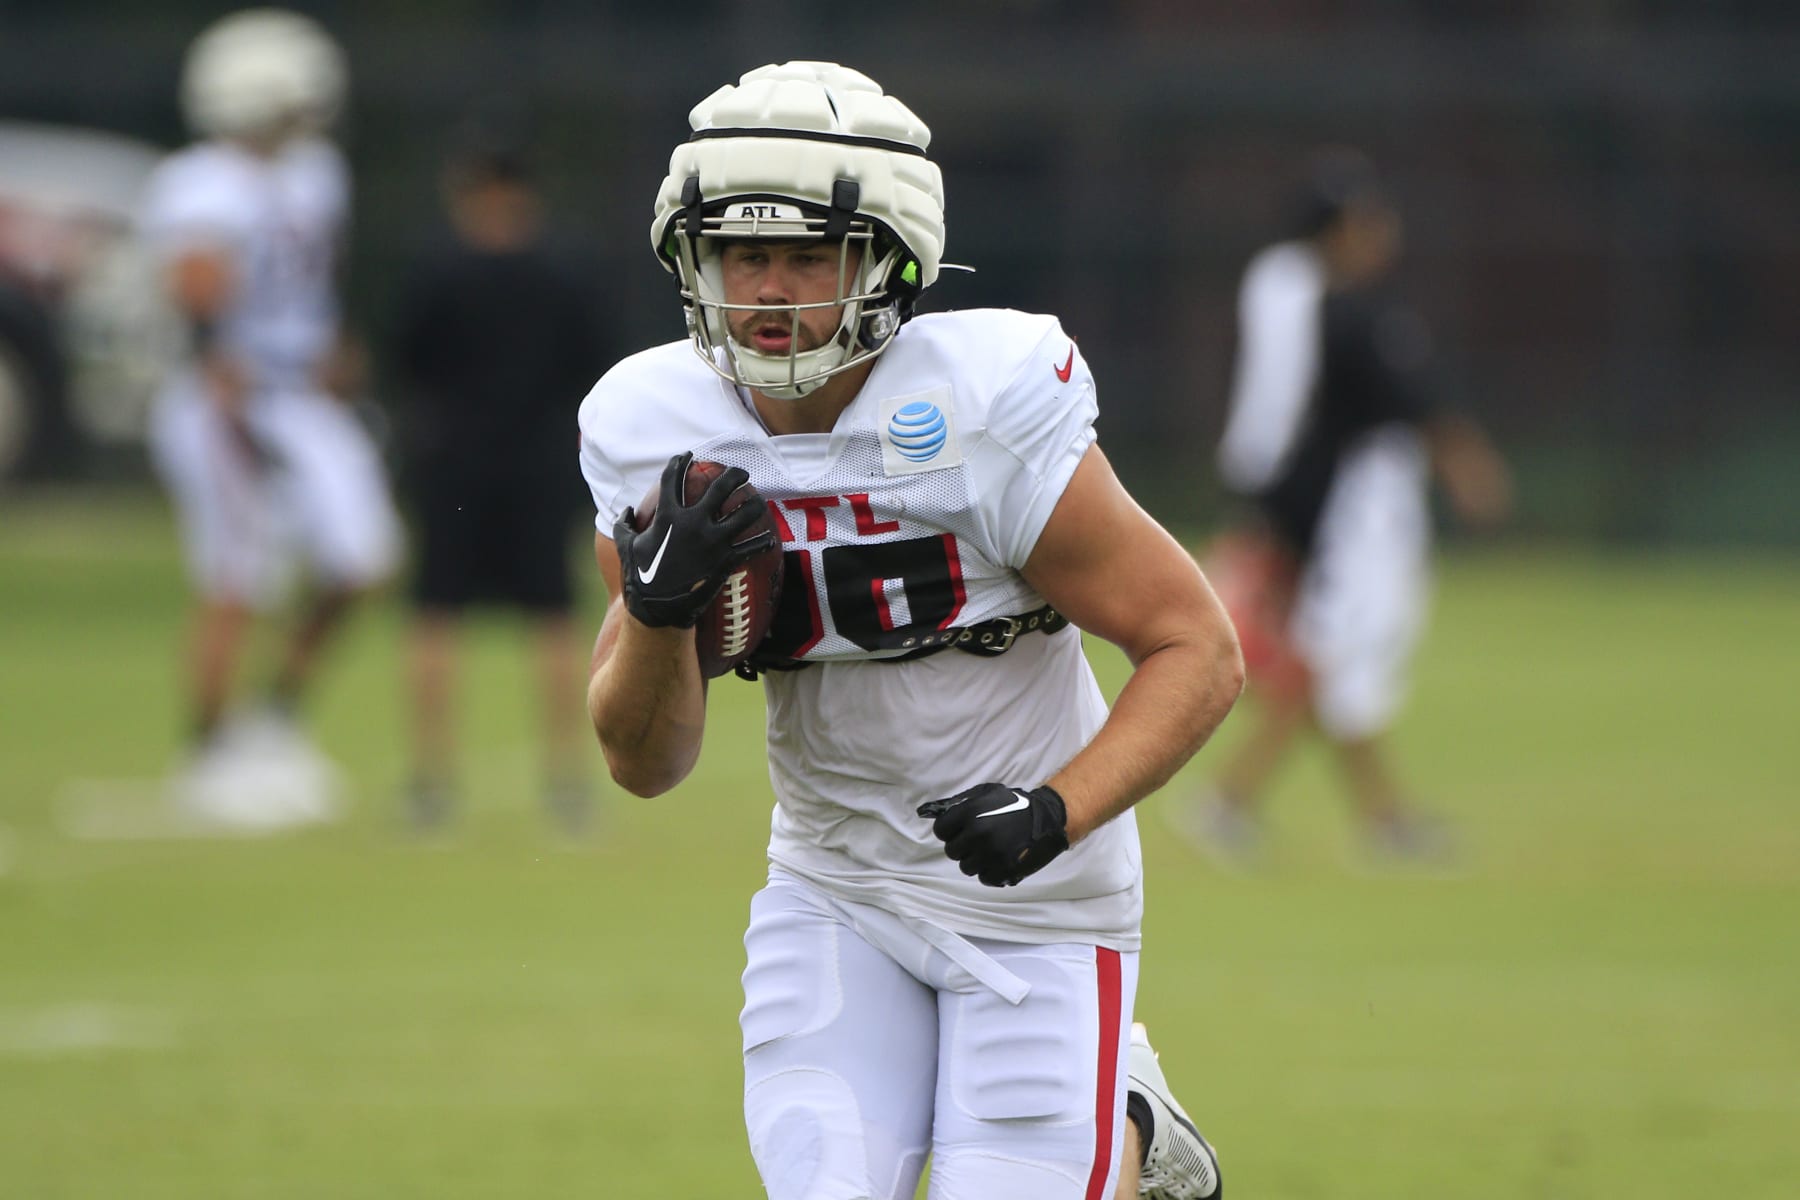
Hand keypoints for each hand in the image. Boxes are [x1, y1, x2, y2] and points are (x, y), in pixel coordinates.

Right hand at [614, 451, 776, 629]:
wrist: (657, 609)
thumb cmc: (640, 578)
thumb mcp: (625, 548)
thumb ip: (623, 526)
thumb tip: (626, 511)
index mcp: (668, 516)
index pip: (673, 478)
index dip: (680, 462)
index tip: (688, 456)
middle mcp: (693, 523)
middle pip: (721, 488)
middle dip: (734, 475)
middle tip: (741, 473)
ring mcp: (712, 541)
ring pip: (745, 513)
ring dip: (755, 504)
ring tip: (758, 502)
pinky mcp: (726, 560)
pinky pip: (753, 547)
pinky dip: (763, 542)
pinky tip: (769, 539)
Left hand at [917, 783, 1069, 886]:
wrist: (1047, 818)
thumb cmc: (1015, 804)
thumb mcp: (987, 793)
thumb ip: (962, 803)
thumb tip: (933, 812)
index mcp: (971, 813)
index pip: (940, 830)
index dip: (948, 830)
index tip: (957, 830)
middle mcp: (978, 834)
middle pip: (952, 851)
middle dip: (961, 846)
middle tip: (975, 841)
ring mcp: (991, 854)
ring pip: (966, 867)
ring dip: (975, 860)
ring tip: (989, 850)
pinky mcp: (1003, 870)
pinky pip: (984, 878)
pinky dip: (990, 871)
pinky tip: (998, 860)